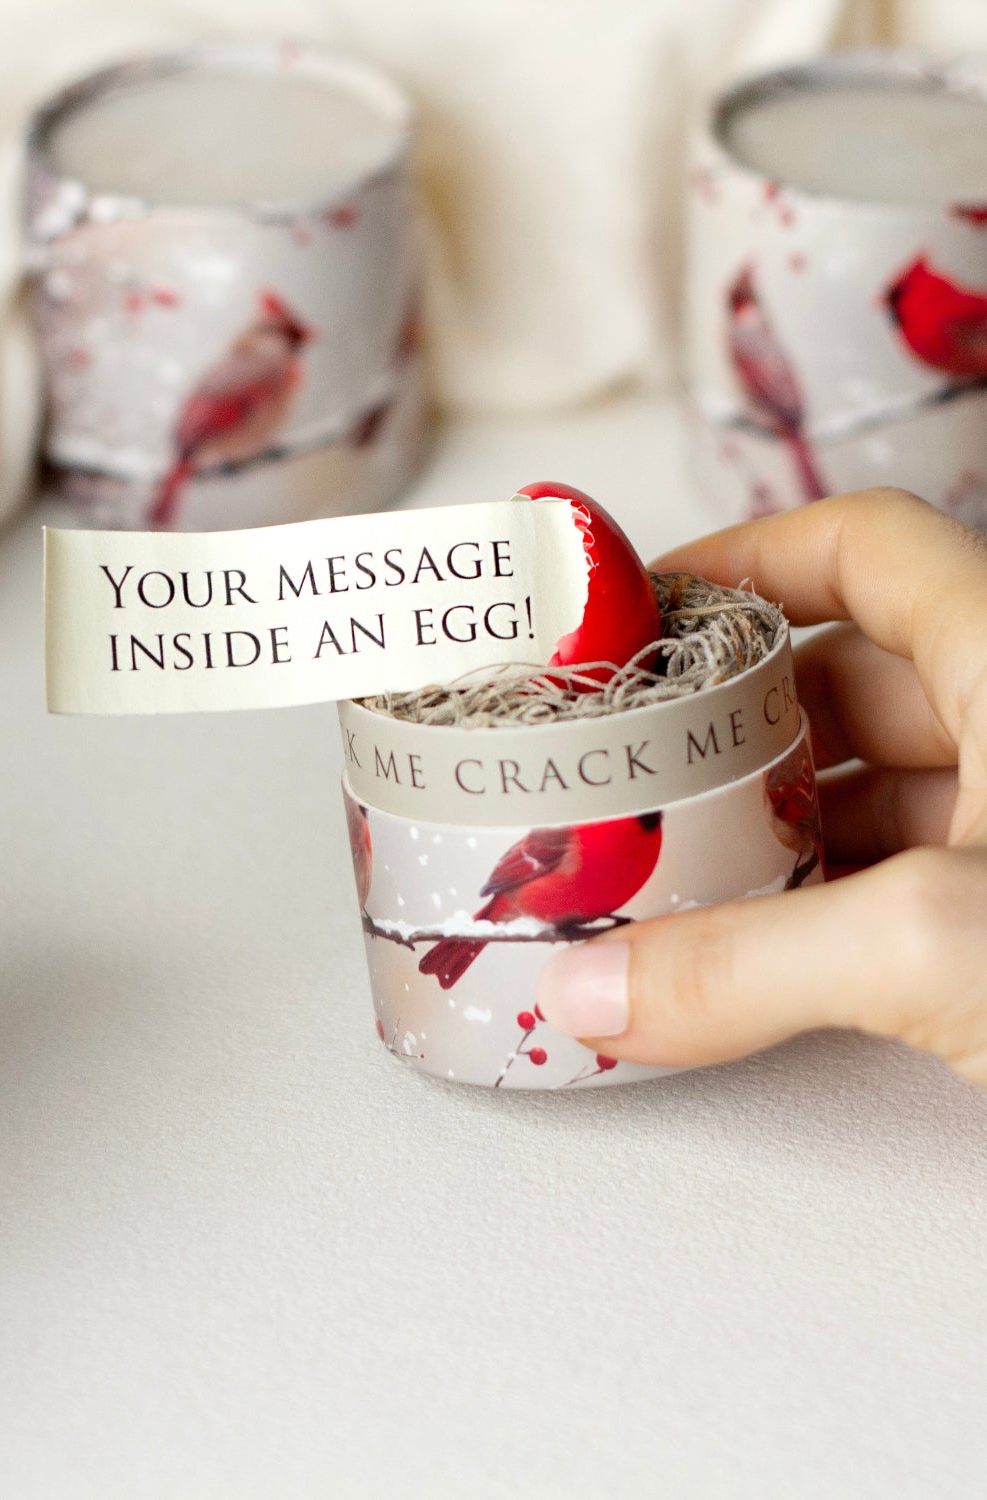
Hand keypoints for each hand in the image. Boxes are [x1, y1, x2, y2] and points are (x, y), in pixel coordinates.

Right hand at [536, 487, 986, 1084]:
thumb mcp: (944, 946)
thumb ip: (752, 964)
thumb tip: (589, 987)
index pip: (863, 545)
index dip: (742, 555)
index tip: (637, 606)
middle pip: (850, 675)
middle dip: (726, 719)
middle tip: (622, 762)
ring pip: (878, 787)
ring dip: (770, 823)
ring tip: (664, 862)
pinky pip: (908, 877)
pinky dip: (826, 903)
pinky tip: (756, 945)